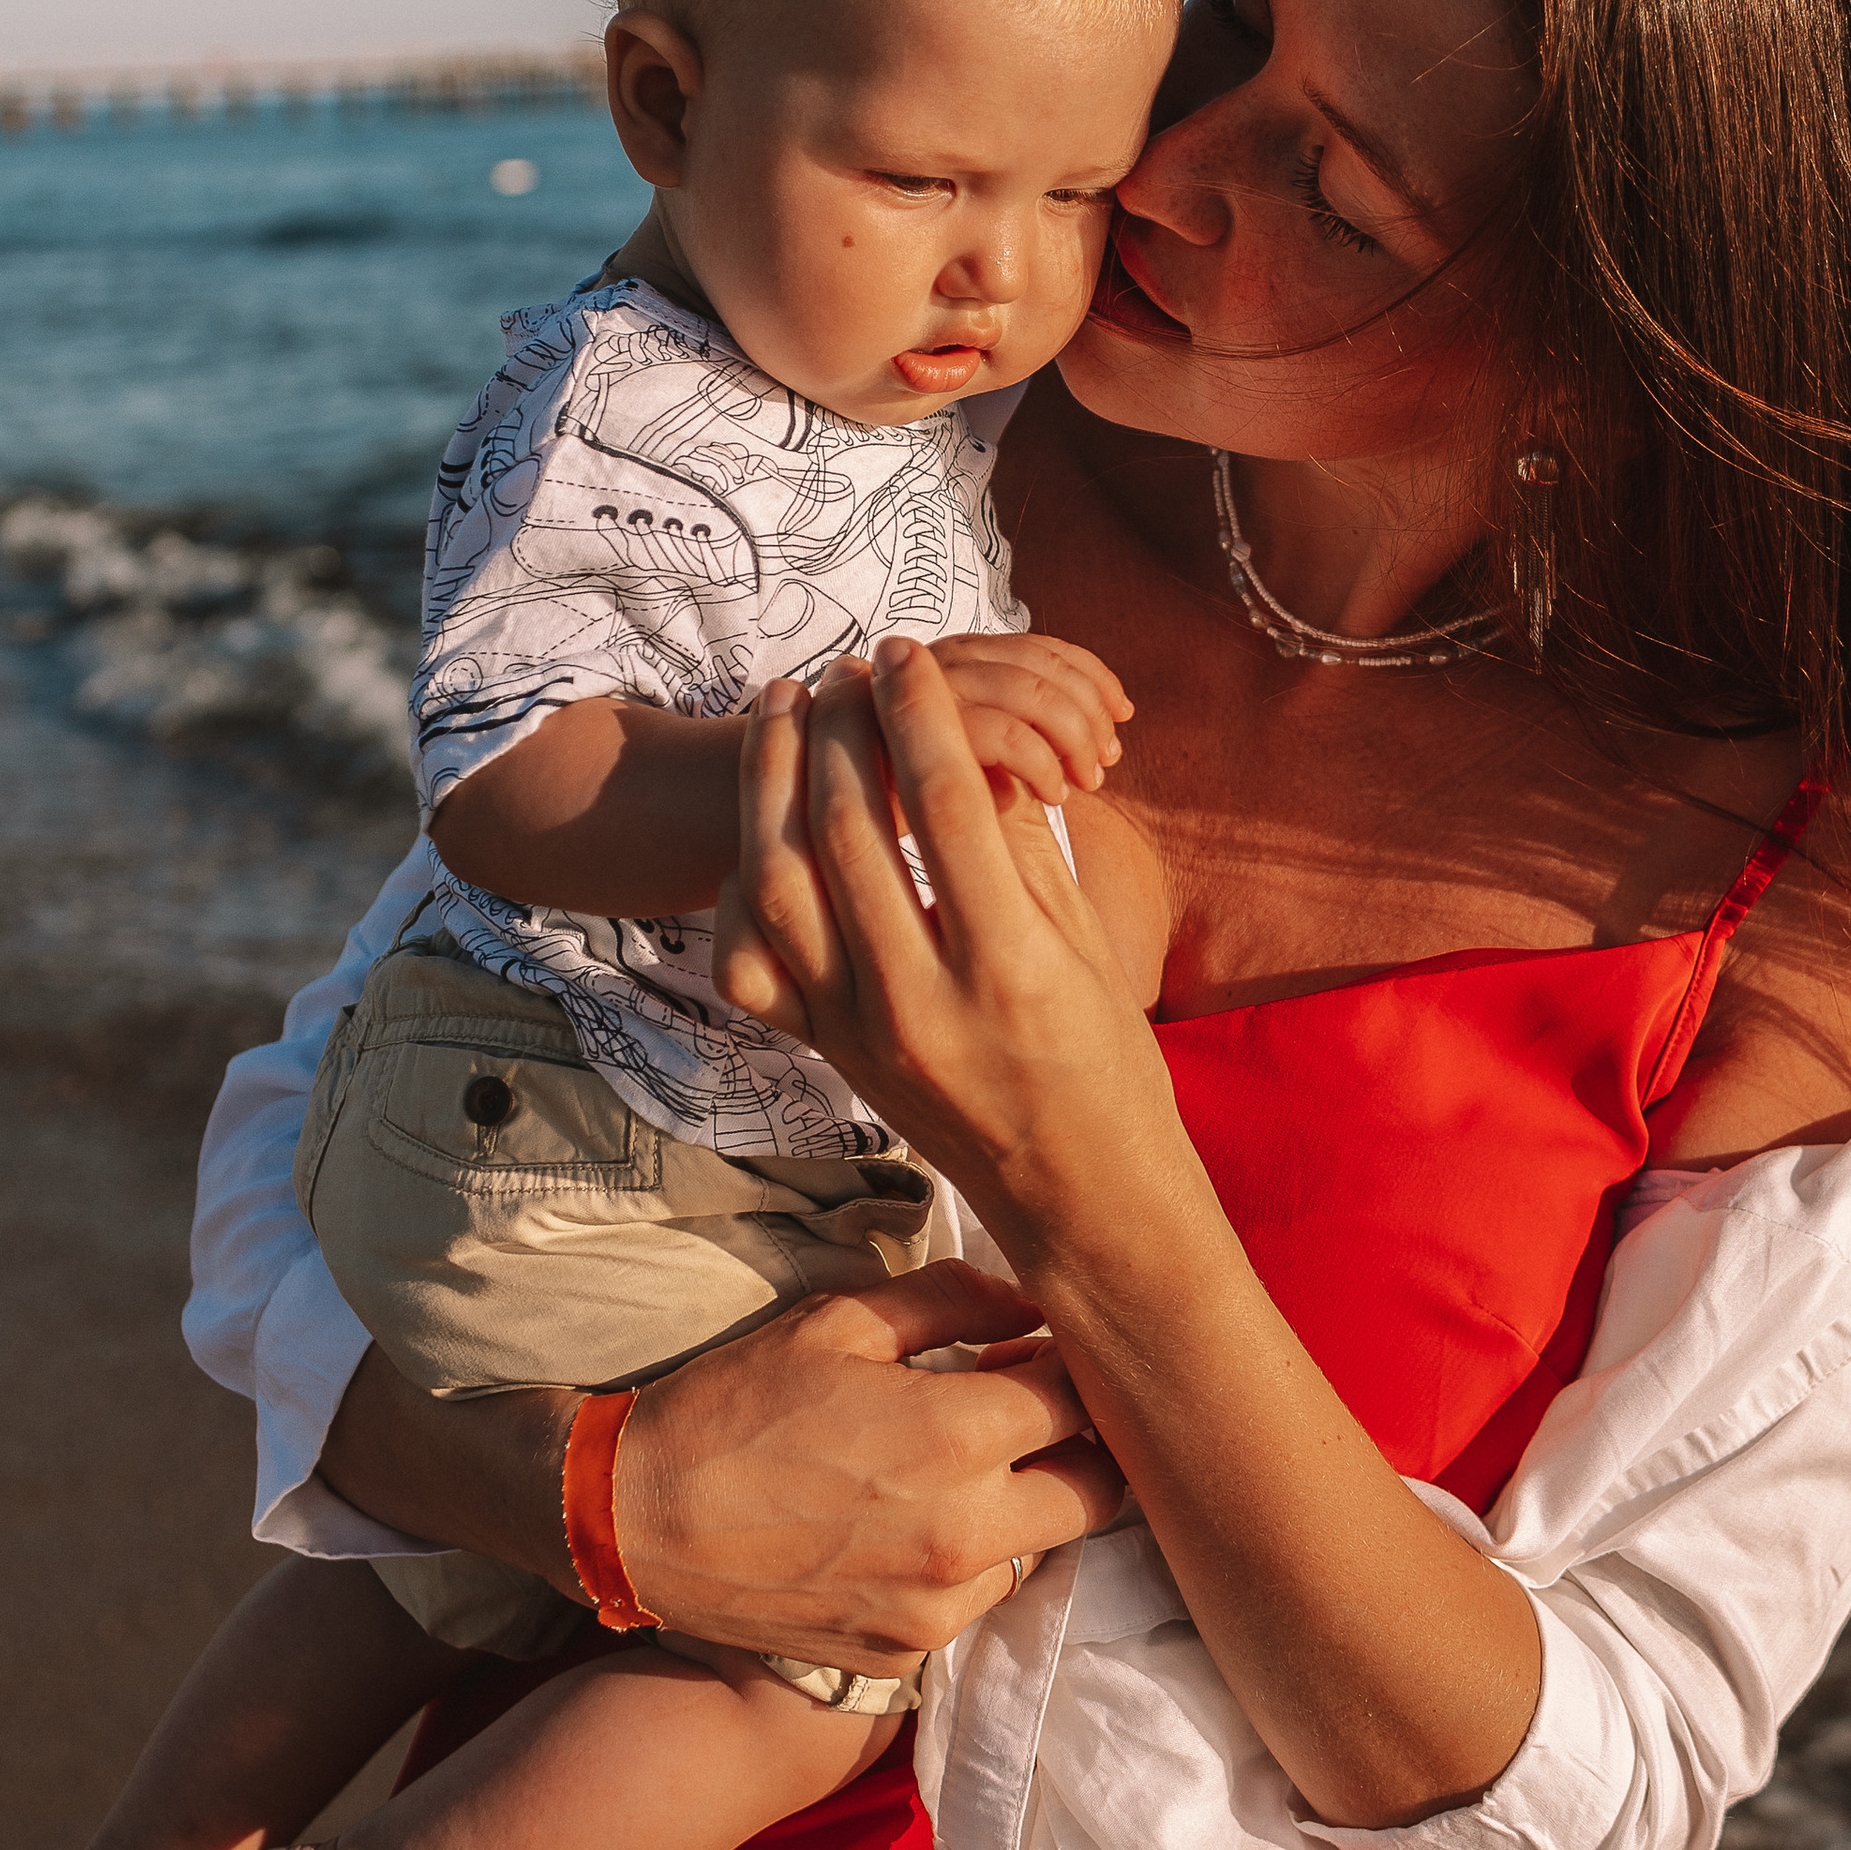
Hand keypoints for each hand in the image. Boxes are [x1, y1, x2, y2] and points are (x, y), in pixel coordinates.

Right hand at [616, 1264, 1119, 1664]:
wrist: (636, 1519)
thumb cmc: (735, 1405)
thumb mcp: (838, 1321)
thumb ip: (953, 1299)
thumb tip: (1031, 1301)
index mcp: (959, 1435)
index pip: (1080, 1396)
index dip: (1068, 1364)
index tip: (1036, 1350)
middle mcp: (968, 1532)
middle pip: (1099, 1490)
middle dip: (1081, 1443)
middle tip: (1028, 1410)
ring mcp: (940, 1604)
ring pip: (1044, 1550)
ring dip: (1028, 1505)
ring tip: (962, 1468)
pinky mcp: (909, 1652)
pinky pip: (978, 1600)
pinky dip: (969, 1559)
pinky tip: (913, 1523)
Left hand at [712, 631, 1129, 1025]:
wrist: (1079, 1198)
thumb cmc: (1104, 1060)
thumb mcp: (1084, 939)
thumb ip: (1021, 837)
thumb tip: (969, 735)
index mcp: (1008, 966)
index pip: (943, 802)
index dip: (918, 710)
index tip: (905, 651)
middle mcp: (920, 1003)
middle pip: (846, 827)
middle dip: (840, 727)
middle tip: (845, 671)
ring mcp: (857, 1036)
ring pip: (778, 884)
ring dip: (772, 781)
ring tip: (786, 710)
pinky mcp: (826, 1056)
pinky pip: (752, 963)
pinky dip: (746, 885)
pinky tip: (764, 826)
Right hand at [928, 631, 1129, 802]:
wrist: (852, 814)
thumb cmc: (926, 784)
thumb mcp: (986, 746)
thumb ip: (1032, 727)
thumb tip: (1110, 731)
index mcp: (966, 655)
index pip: (1046, 648)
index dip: (1096, 678)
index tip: (1124, 712)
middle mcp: (948, 658)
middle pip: (1045, 667)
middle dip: (1091, 713)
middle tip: (1107, 759)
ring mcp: (933, 688)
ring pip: (1033, 695)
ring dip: (1076, 740)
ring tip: (1087, 780)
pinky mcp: (924, 729)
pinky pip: (1007, 737)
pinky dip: (1042, 766)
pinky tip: (1053, 793)